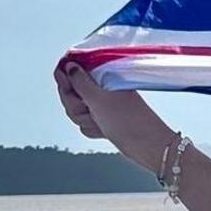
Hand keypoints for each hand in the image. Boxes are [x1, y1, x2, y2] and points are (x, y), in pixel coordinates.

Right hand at [54, 59, 176, 168]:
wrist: (147, 144)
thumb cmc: (127, 120)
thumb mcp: (98, 99)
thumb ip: (80, 82)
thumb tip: (69, 66)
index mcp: (102, 77)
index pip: (73, 72)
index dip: (65, 77)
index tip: (63, 82)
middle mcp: (101, 89)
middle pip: (70, 95)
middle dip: (75, 106)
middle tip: (90, 110)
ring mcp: (102, 105)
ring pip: (76, 112)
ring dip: (84, 119)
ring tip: (100, 121)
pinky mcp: (104, 120)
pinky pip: (85, 124)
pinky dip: (92, 129)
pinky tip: (104, 130)